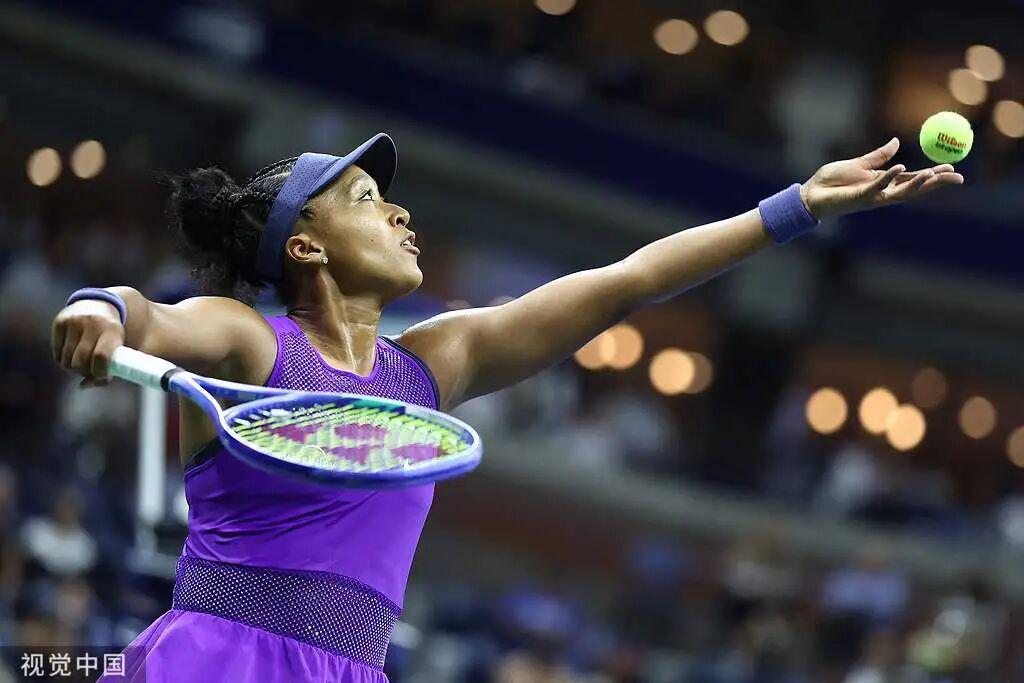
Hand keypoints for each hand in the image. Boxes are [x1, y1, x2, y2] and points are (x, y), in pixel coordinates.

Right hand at [52, 299, 124, 386]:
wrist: (102, 304)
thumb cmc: (114, 335)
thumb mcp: (120, 348)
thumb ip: (110, 370)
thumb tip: (83, 385)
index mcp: (113, 329)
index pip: (101, 357)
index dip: (100, 373)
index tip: (101, 377)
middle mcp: (92, 322)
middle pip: (80, 361)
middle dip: (85, 372)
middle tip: (90, 370)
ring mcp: (74, 320)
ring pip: (66, 360)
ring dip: (73, 368)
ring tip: (82, 363)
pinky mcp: (60, 321)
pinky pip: (57, 354)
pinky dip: (64, 360)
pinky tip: (73, 354)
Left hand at [800, 138, 963, 219]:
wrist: (809, 194)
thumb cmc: (830, 181)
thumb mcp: (858, 164)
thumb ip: (878, 156)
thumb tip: (896, 142)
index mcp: (883, 182)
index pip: (913, 178)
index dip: (933, 174)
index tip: (952, 166)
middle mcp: (881, 192)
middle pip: (914, 188)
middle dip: (935, 183)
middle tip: (956, 176)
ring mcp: (872, 196)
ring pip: (901, 192)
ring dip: (918, 184)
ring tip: (934, 174)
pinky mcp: (860, 197)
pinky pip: (878, 188)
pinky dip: (890, 177)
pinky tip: (902, 168)